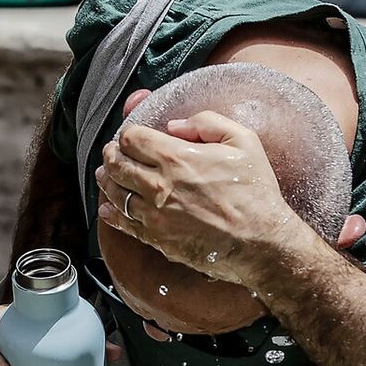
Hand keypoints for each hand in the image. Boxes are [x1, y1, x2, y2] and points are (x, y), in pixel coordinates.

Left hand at [94, 110, 297, 284]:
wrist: (259, 242)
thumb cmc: (255, 191)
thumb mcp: (243, 141)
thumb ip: (206, 123)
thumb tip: (174, 125)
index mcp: (177, 158)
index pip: (133, 139)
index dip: (128, 134)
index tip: (130, 136)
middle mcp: (159, 185)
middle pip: (117, 164)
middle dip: (111, 155)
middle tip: (112, 153)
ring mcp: (155, 214)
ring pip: (116, 193)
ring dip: (107, 181)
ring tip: (105, 175)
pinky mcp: (156, 238)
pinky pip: (124, 224)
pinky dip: (111, 214)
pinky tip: (107, 208)